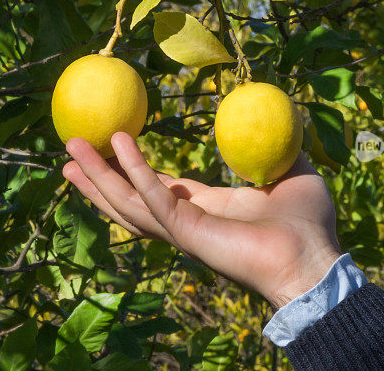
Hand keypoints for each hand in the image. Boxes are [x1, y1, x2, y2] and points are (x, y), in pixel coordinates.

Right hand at [62, 132, 342, 308]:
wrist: (314, 258)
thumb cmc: (307, 223)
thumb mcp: (290, 170)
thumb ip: (273, 151)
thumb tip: (270, 124)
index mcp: (208, 210)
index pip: (159, 189)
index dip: (133, 169)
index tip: (113, 147)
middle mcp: (188, 222)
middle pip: (130, 198)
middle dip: (98, 177)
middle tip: (70, 150)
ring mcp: (183, 230)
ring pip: (128, 202)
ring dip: (98, 176)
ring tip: (69, 151)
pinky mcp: (186, 232)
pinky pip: (153, 196)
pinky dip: (134, 170)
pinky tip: (117, 144)